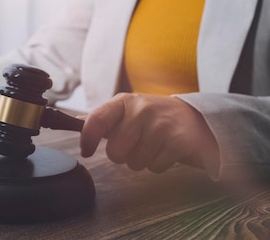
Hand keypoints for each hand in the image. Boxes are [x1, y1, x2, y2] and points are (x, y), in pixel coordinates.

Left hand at [80, 93, 218, 172]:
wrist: (195, 118)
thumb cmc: (153, 117)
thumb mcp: (128, 110)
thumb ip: (103, 118)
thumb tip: (74, 121)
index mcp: (124, 102)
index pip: (96, 119)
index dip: (87, 139)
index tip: (86, 151)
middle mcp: (142, 110)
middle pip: (115, 152)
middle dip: (123, 155)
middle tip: (135, 144)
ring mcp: (162, 125)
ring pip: (135, 163)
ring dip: (142, 160)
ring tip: (153, 145)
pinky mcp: (179, 141)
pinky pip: (155, 167)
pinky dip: (159, 164)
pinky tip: (166, 150)